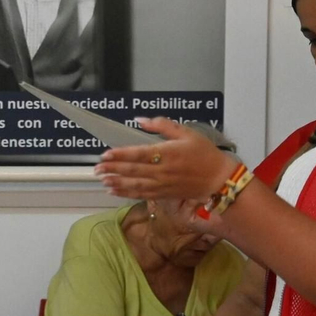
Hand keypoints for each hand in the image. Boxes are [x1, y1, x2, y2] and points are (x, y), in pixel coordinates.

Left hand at [95, 118, 238, 203]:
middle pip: (132, 170)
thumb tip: (140, 121)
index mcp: (167, 153)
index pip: (138, 154)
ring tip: (101, 180)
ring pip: (134, 185)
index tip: (105, 154)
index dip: (120, 155)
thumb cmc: (204, 154)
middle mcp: (162, 171)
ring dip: (116, 182)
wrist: (218, 179)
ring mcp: (162, 185)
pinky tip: (114, 191)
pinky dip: (126, 193)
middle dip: (113, 169)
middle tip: (97, 168)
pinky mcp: (163, 194)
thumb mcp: (186, 133)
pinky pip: (141, 194)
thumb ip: (162, 125)